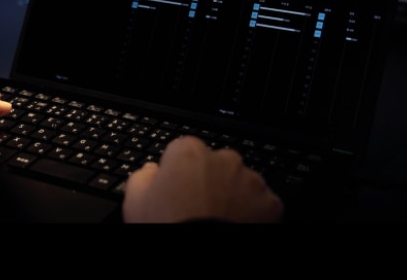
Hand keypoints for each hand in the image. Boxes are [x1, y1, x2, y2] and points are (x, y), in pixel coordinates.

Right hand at [122, 135, 283, 222]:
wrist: (200, 255)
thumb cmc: (168, 226)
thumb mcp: (136, 203)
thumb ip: (142, 178)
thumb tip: (149, 172)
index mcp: (189, 152)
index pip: (184, 152)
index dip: (178, 172)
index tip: (176, 190)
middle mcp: (224, 158)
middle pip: (216, 164)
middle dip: (210, 181)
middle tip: (198, 208)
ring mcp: (250, 180)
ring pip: (241, 183)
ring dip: (233, 196)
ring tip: (218, 220)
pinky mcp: (270, 202)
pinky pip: (262, 204)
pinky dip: (253, 214)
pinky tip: (236, 226)